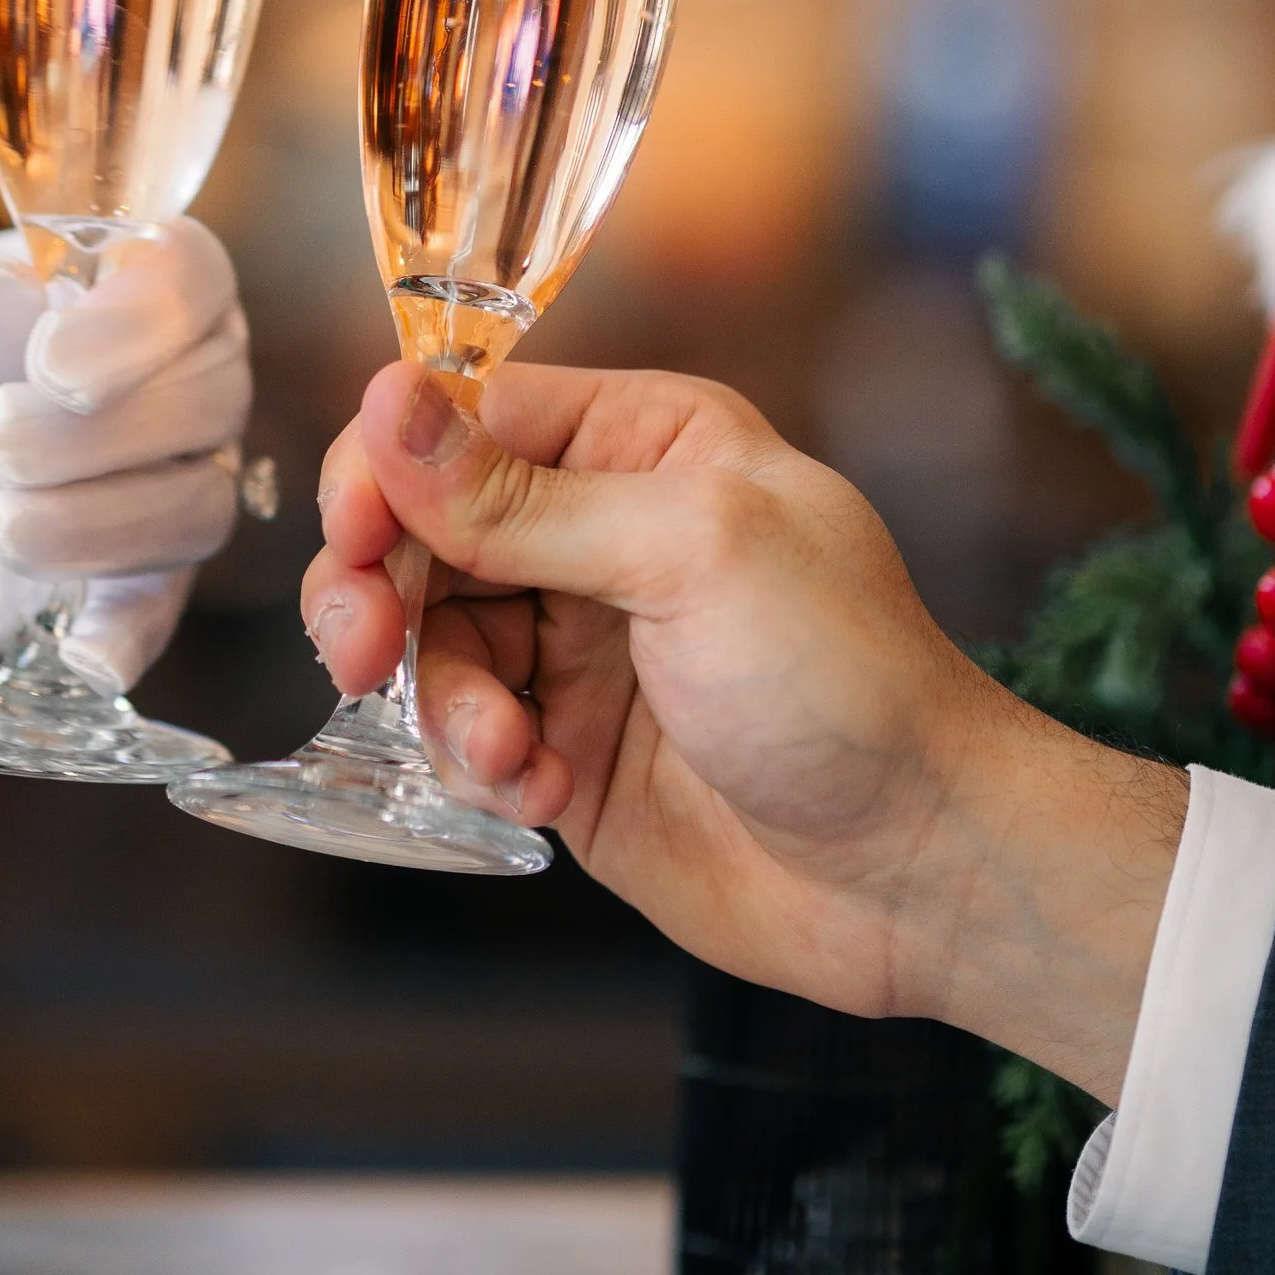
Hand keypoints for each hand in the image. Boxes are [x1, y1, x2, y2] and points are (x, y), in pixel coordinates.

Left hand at [0, 219, 250, 719]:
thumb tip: (8, 291)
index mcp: (129, 283)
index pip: (189, 278)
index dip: (139, 322)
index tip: (50, 364)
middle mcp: (176, 376)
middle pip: (212, 398)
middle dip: (100, 432)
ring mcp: (167, 479)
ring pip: (200, 506)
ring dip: (100, 525)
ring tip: (1, 522)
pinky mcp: (134, 578)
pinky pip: (163, 609)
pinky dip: (128, 635)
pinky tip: (87, 655)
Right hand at [302, 361, 1181, 1099]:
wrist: (918, 870)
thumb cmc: (846, 684)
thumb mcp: (687, 554)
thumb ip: (522, 497)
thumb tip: (386, 403)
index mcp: (644, 443)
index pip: (464, 419)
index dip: (389, 470)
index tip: (356, 539)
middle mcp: (602, 530)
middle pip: (421, 529)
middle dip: (380, 593)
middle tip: (359, 654)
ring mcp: (581, 643)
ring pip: (429, 642)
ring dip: (446, 700)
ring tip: (508, 754)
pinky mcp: (566, 747)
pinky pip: (465, 735)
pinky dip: (484, 766)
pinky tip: (544, 795)